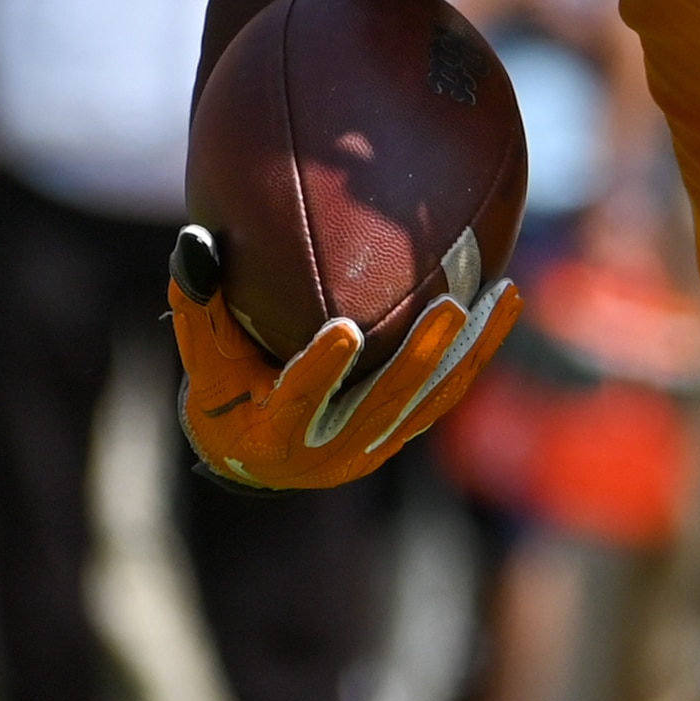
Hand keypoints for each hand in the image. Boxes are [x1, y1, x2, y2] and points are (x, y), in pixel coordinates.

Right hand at [170, 226, 520, 491]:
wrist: (255, 457)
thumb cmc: (223, 394)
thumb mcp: (202, 359)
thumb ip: (199, 307)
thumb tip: (195, 242)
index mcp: (276, 432)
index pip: (301, 397)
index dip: (322, 369)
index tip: (344, 332)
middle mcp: (333, 449)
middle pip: (387, 400)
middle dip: (424, 355)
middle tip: (454, 305)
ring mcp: (374, 445)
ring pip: (432, 398)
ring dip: (471, 349)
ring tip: (504, 295)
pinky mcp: (401, 434)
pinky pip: (447, 392)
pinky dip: (477, 351)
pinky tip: (504, 304)